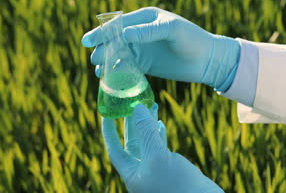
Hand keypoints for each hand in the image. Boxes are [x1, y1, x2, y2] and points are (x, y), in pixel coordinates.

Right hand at [82, 7, 239, 89]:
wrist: (208, 60)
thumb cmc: (193, 39)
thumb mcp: (172, 30)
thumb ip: (148, 31)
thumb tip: (123, 34)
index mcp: (145, 18)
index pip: (118, 25)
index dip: (102, 33)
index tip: (88, 42)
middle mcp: (140, 33)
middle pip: (114, 40)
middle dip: (102, 50)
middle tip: (95, 61)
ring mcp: (142, 49)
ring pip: (118, 55)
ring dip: (107, 63)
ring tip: (99, 73)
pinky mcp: (146, 65)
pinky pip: (127, 68)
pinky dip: (117, 72)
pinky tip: (109, 80)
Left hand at [102, 104, 223, 192]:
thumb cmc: (178, 185)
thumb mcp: (158, 156)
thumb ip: (146, 131)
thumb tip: (137, 108)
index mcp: (131, 174)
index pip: (114, 148)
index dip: (109, 130)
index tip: (107, 112)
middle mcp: (141, 171)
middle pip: (132, 141)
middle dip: (132, 121)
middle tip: (134, 101)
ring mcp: (155, 169)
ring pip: (148, 141)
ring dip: (148, 124)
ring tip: (151, 106)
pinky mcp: (169, 167)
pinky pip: (160, 147)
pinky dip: (159, 134)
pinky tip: (161, 124)